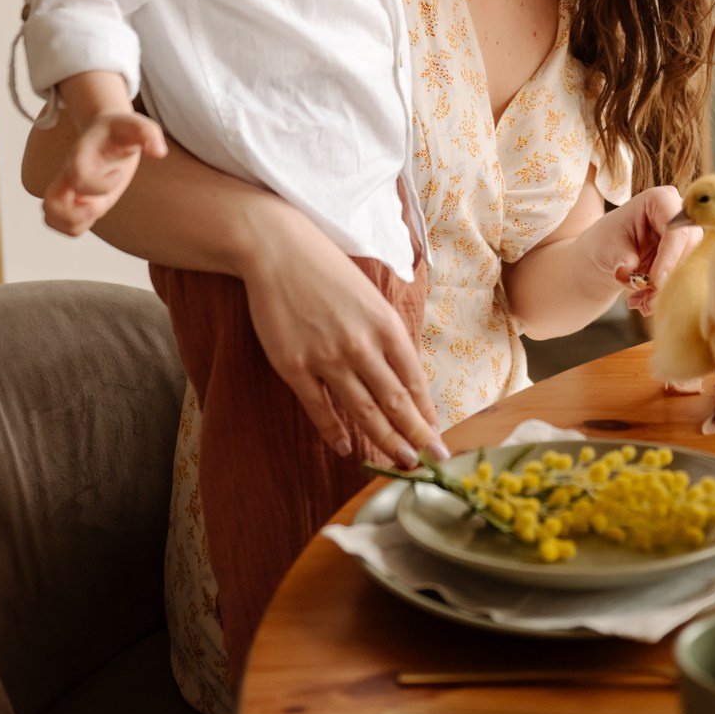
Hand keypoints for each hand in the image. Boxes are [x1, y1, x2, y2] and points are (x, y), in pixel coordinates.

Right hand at [42, 111, 166, 235]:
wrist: (107, 131)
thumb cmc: (121, 130)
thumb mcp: (138, 126)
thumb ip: (149, 134)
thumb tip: (159, 153)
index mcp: (80, 155)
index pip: (78, 177)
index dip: (100, 183)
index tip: (119, 173)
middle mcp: (69, 174)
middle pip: (51, 203)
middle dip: (76, 215)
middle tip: (99, 206)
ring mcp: (70, 190)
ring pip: (51, 217)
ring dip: (75, 223)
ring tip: (96, 209)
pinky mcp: (76, 201)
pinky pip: (64, 223)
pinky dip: (77, 226)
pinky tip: (97, 209)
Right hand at [240, 202, 448, 468]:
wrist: (278, 250)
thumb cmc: (326, 269)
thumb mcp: (369, 296)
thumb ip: (384, 333)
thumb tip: (401, 373)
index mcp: (385, 324)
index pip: (414, 379)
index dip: (427, 411)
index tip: (436, 434)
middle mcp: (362, 345)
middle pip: (395, 402)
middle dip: (416, 436)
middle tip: (431, 461)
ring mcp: (328, 358)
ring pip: (364, 411)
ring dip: (385, 440)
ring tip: (401, 463)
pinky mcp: (295, 367)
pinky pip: (320, 409)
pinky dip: (334, 432)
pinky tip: (345, 448)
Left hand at [576, 186, 699, 314]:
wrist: (606, 256)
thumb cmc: (606, 243)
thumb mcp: (608, 248)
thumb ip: (621, 260)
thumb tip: (628, 271)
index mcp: (660, 200)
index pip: (676, 230)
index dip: (669, 258)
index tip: (656, 282)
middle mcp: (680, 215)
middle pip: (689, 251)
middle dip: (668, 281)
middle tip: (646, 300)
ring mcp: (687, 237)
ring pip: (690, 269)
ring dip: (666, 292)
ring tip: (640, 302)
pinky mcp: (689, 257)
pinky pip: (687, 281)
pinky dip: (665, 296)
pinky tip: (644, 302)